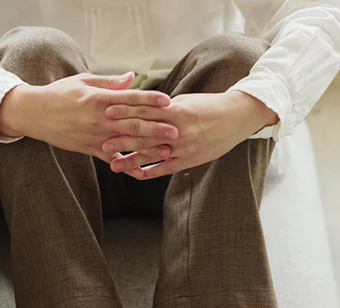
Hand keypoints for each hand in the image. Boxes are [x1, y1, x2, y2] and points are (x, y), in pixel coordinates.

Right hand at [0, 72, 178, 162]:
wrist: (36, 114)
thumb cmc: (60, 93)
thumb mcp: (85, 80)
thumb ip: (110, 82)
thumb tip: (132, 77)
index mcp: (99, 99)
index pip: (130, 99)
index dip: (150, 100)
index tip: (168, 101)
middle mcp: (100, 119)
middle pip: (132, 124)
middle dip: (156, 128)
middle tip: (176, 130)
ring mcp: (95, 136)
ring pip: (126, 144)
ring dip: (148, 149)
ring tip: (166, 151)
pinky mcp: (90, 149)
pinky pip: (111, 159)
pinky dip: (126, 165)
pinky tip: (141, 171)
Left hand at [101, 90, 278, 179]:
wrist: (237, 117)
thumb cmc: (209, 106)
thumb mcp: (186, 101)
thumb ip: (164, 107)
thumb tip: (143, 106)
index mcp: (175, 110)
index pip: (145, 110)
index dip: (125, 111)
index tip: (107, 112)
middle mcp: (177, 129)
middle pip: (144, 134)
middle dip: (122, 139)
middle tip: (102, 142)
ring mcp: (183, 146)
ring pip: (152, 154)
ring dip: (132, 160)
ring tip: (114, 164)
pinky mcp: (190, 159)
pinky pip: (166, 168)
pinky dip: (151, 172)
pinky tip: (137, 175)